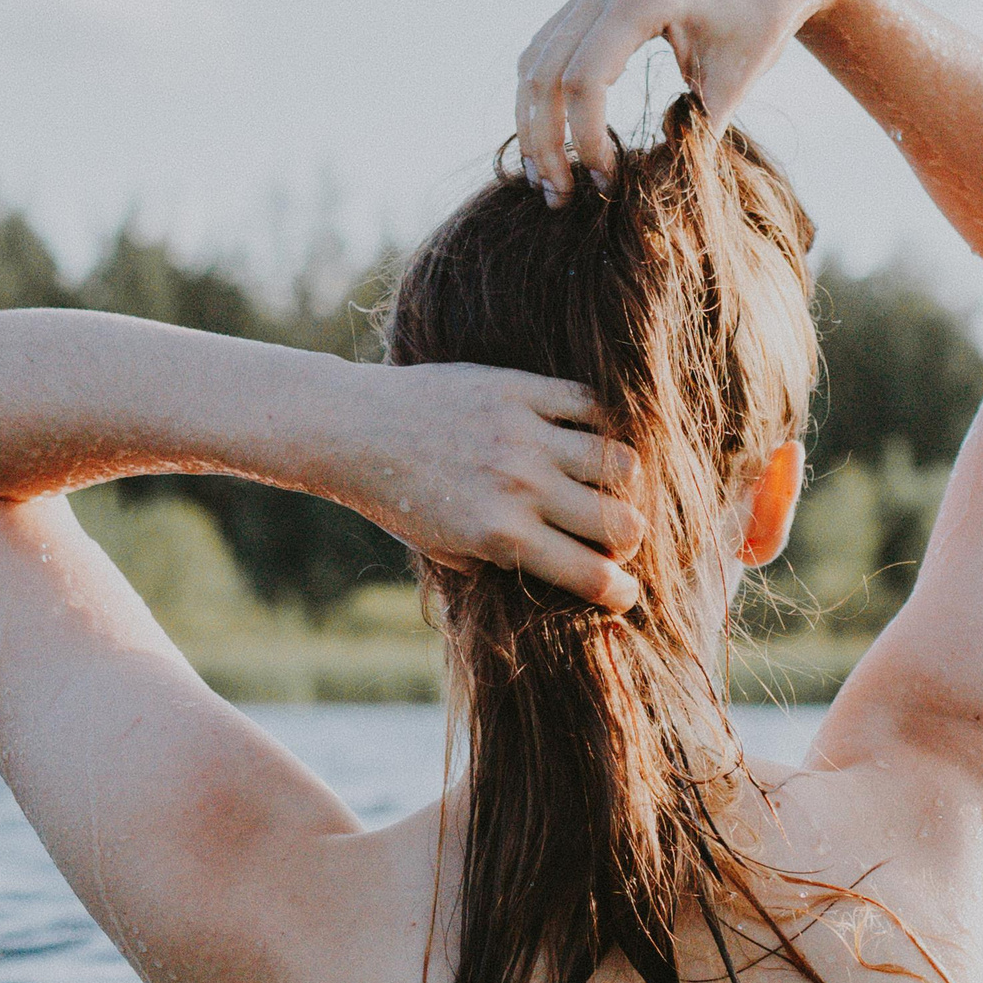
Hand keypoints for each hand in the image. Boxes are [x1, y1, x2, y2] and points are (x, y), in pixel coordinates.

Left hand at [334, 362, 646, 610]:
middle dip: (627, 541)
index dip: (621, 592)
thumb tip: (560, 572)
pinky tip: (587, 435)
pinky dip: (600, 423)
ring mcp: (524, 435)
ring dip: (621, 482)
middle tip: (612, 536)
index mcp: (503, 536)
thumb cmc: (396, 500)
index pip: (593, 575)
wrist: (354, 430)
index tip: (624, 592)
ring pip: (620, 462)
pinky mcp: (519, 390)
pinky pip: (590, 404)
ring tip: (603, 484)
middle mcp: (521, 487)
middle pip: (622, 523)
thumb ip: (502, 563)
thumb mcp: (446, 552)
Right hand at [516, 0, 836, 204]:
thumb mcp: (735, 82)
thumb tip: (654, 196)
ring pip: (534, 61)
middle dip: (546, 142)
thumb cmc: (760, 20)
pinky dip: (540, 97)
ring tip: (547, 179)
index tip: (607, 184)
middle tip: (559, 197)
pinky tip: (552, 140)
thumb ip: (693, 134)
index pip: (585, 80)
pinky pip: (545, 49)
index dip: (587, 141)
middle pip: (545, 73)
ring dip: (532, 124)